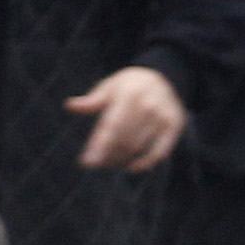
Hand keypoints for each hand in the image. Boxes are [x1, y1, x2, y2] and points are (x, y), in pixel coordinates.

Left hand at [66, 65, 185, 170]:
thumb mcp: (109, 87)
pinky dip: (145, 163)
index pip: (111, 126)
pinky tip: (131, 167)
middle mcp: (148, 105)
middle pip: (123, 141)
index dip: (99, 146)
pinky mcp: (174, 126)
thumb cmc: (128, 86)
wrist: (164, 77)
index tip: (86, 163)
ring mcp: (162, 116)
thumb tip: (70, 105)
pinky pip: (159, 152)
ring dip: (121, 160)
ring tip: (110, 163)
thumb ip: (92, 100)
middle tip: (97, 163)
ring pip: (138, 148)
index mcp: (129, 95)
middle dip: (107, 156)